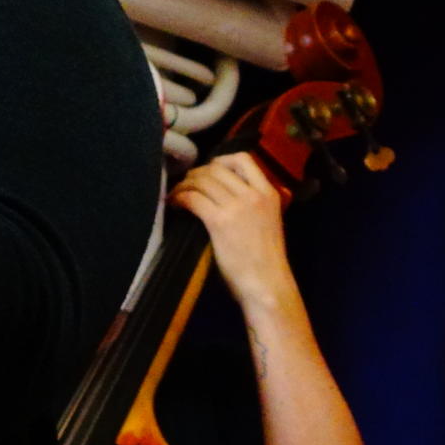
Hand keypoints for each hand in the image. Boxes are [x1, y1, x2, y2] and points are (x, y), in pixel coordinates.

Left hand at [174, 153, 297, 314]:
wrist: (267, 285)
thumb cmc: (267, 261)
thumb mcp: (269, 222)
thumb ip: (254, 204)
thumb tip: (226, 195)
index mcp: (269, 193)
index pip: (243, 159)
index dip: (220, 160)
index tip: (209, 171)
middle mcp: (254, 194)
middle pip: (217, 167)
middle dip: (197, 173)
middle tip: (187, 184)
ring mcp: (237, 206)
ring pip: (203, 179)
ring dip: (185, 184)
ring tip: (176, 194)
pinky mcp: (220, 222)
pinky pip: (193, 198)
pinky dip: (180, 198)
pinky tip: (175, 204)